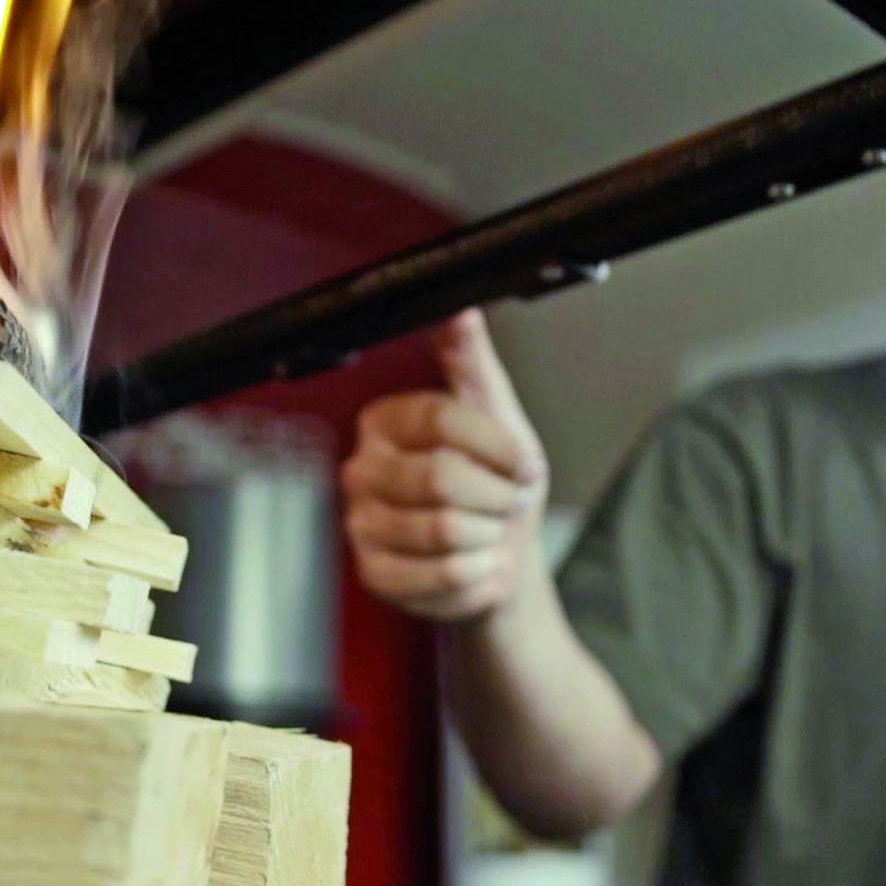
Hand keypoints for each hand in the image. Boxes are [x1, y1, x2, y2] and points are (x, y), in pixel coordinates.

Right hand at [341, 308, 548, 620]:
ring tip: (488, 530)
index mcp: (385, 420)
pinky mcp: (374, 573)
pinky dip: (477, 574)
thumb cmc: (494, 481)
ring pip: (443, 530)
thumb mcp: (495, 414)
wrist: (497, 552)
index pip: (440, 419)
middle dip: (495, 496)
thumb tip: (460, 309)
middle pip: (439, 477)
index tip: (524, 463)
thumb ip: (472, 361)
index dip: (496, 446)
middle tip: (507, 501)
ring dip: (488, 535)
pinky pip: (439, 576)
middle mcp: (362, 469)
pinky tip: (477, 562)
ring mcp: (362, 524)